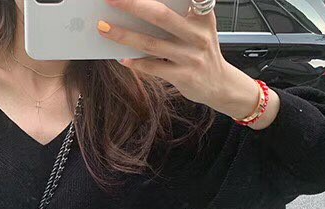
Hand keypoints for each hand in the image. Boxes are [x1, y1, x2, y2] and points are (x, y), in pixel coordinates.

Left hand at [97, 0, 278, 127]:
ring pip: (150, 43)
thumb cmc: (203, 51)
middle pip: (160, 15)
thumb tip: (140, 7)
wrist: (220, 85)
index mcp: (202, 16)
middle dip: (132, 5)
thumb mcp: (200, 27)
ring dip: (123, 35)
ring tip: (104, 27)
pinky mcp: (183, 76)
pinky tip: (121, 56)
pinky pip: (152, 67)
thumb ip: (178, 15)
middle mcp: (197, 35)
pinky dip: (135, 62)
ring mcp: (190, 57)